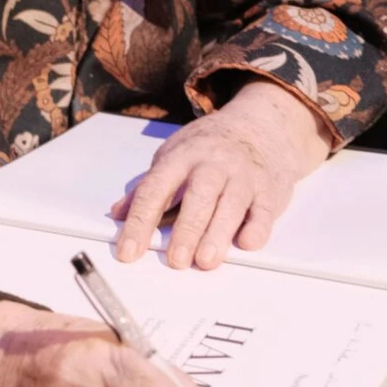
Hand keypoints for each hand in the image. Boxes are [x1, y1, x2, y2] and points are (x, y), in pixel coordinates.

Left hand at [112, 79, 332, 269]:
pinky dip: (256, 228)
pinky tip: (246, 243)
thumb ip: (148, 186)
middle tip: (175, 261)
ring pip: (231, 205)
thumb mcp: (172, 156)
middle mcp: (212, 164)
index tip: (128, 251)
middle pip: (198, 196)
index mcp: (181, 157)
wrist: (259, 126)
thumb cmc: (208, 146)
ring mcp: (243, 176)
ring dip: (218, 234)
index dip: (140, 222)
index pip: (155, 190)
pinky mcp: (268, 191)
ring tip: (205, 261)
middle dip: (186, 230)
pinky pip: (264, 211)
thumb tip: (118, 214)